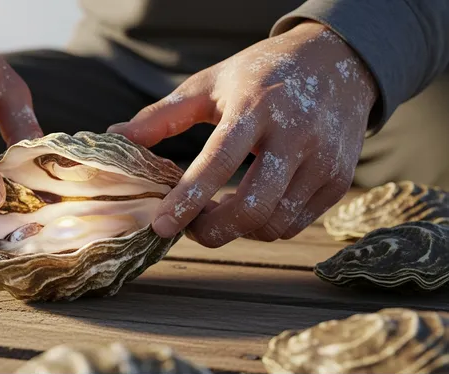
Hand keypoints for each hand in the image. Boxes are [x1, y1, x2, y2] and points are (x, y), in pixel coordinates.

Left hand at [108, 22, 377, 245]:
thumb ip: (163, 115)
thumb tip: (116, 137)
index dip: (187, 201)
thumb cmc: (262, 74)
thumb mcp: (211, 84)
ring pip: (274, 224)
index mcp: (256, 108)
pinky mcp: (339, 179)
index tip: (160, 225)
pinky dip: (265, 226)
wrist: (338, 61)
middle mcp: (295, 136)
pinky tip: (249, 207)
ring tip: (217, 212)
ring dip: (238, 230)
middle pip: (253, 209)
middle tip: (188, 226)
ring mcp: (323, 160)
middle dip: (212, 230)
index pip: (218, 163)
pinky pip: (296, 223)